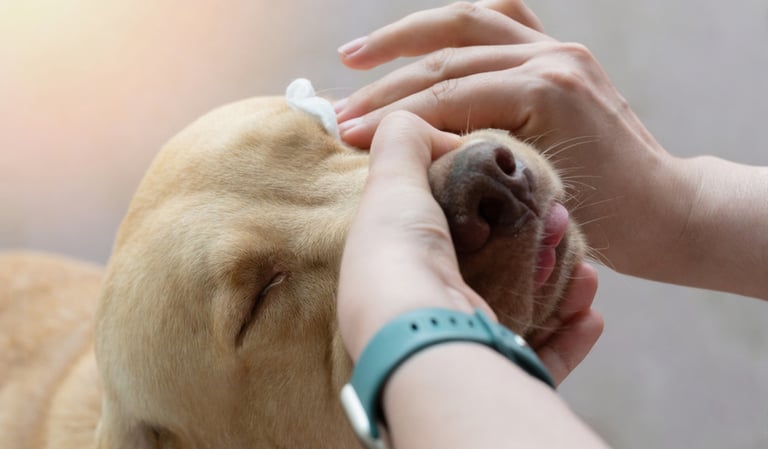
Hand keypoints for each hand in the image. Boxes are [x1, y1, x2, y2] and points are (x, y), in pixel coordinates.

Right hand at [334, 1, 695, 279]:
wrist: (664, 209)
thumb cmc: (608, 221)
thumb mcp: (533, 199)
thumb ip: (476, 166)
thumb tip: (410, 155)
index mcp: (545, 91)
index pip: (445, 97)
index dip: (390, 118)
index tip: (347, 137)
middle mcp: (551, 58)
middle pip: (445, 59)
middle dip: (384, 85)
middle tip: (339, 111)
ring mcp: (558, 48)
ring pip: (465, 23)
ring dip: (404, 36)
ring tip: (354, 56)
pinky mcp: (560, 52)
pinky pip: (502, 18)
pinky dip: (459, 22)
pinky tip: (424, 33)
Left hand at [337, 111, 601, 383]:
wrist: (418, 331)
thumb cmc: (398, 254)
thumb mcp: (390, 184)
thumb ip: (399, 144)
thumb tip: (416, 121)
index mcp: (406, 266)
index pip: (458, 234)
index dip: (494, 208)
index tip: (526, 190)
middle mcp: (430, 306)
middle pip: (497, 271)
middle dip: (536, 247)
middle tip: (560, 225)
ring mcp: (463, 344)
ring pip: (524, 312)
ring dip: (561, 289)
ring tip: (586, 272)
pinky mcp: (494, 374)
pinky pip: (541, 356)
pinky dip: (569, 334)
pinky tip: (591, 314)